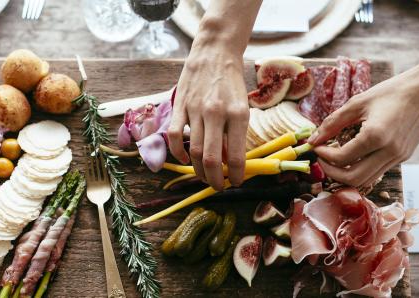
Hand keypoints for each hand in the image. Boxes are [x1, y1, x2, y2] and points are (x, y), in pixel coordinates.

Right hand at [167, 47, 248, 189]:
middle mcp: (217, 113)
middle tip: (218, 186)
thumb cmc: (231, 82)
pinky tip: (186, 160)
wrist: (214, 53)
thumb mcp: (242, 106)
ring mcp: (196, 110)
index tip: (236, 182)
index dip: (237, 175)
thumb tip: (231, 161)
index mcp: (238, 114)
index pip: (237, 156)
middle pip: (213, 159)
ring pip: (195, 152)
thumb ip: (236, 132)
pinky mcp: (180, 106)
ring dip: (199, 170)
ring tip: (205, 176)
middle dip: (215, 180)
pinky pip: (176, 136)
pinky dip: (179, 153)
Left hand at [308, 62, 418, 186]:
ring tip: (334, 159)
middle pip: (353, 179)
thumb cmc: (392, 92)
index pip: (341, 158)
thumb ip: (333, 122)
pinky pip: (377, 172)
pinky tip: (352, 156)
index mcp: (376, 135)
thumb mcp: (358, 102)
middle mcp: (388, 151)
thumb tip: (313, 140)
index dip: (323, 155)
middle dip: (332, 172)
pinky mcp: (403, 158)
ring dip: (346, 175)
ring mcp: (398, 157)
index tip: (316, 146)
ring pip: (366, 180)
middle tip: (322, 158)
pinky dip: (360, 169)